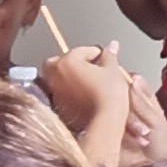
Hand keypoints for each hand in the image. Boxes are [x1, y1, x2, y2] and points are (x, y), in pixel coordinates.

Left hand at [37, 43, 144, 166]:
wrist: (104, 120)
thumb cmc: (109, 94)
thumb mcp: (113, 71)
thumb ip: (109, 56)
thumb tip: (112, 46)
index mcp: (67, 61)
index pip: (82, 50)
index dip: (96, 53)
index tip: (105, 58)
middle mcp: (55, 74)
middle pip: (61, 61)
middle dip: (74, 61)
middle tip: (91, 66)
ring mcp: (54, 90)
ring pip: (58, 77)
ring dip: (69, 75)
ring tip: (88, 80)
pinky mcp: (56, 104)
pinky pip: (60, 91)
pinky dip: (68, 89)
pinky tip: (83, 93)